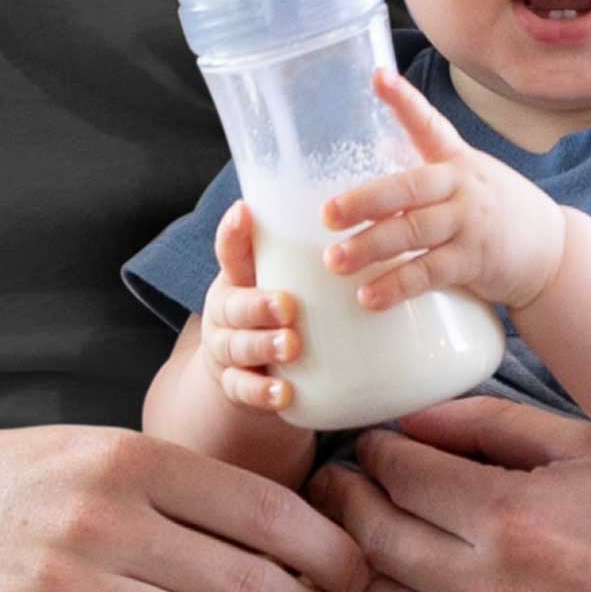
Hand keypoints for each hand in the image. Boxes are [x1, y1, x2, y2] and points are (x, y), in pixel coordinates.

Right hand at [0, 423, 369, 591]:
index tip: (355, 574)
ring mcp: (65, 587)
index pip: (265, 508)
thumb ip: (182, 488)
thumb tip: (281, 529)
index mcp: (135, 458)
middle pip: (248, 582)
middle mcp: (106, 517)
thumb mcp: (102, 454)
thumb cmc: (20, 483)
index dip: (328, 549)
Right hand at [202, 198, 301, 411]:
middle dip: (259, 304)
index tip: (245, 212)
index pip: (230, 249)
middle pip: (233, 305)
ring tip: (291, 346)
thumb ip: (305, 248)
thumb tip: (364, 198)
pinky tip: (283, 394)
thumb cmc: (276, 304)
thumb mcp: (284, 273)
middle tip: (288, 305)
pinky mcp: (235, 385)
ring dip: (263, 346)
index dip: (233, 231)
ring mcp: (228, 349)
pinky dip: (261, 393)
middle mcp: (226, 310)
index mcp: (238, 276)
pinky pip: (242, 390)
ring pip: (237, 347)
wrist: (247, 365)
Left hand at [309, 396, 590, 591]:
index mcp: (510, 514)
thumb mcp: (578, 444)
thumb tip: (418, 417)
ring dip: (363, 568)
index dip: (373, 452)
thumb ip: (489, 428)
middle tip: (336, 479)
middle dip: (348, 503)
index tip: (365, 439)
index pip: (403, 477)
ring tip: (356, 535)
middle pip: (381, 541)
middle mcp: (496, 583)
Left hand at [320, 70, 564, 310]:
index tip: (378, 77)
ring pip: (412, 232)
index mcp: (457, 160)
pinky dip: (397, 285)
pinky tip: (370, 296)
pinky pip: (429, 272)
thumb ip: (426, 171)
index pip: (428, 123)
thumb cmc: (498, 211)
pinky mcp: (475, 260)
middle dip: (364, 200)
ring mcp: (469, 223)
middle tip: (327, 214)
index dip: (403, 99)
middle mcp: (462, 186)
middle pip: (408, 188)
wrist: (553, 251)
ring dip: (370, 247)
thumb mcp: (470, 178)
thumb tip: (375, 150)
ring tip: (335, 261)